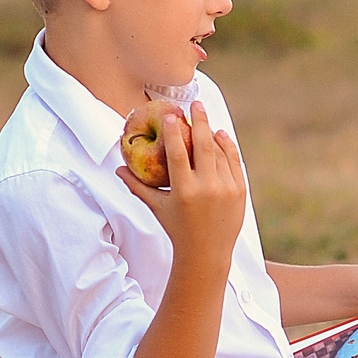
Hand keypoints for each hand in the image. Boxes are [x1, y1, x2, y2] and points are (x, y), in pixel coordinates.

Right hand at [115, 98, 247, 267]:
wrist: (207, 253)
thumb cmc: (177, 229)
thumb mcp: (157, 208)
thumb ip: (137, 187)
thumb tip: (118, 168)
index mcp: (184, 192)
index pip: (177, 154)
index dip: (174, 132)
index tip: (172, 115)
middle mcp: (207, 188)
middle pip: (203, 146)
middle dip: (200, 121)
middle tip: (196, 104)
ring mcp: (226, 189)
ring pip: (220, 152)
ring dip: (213, 132)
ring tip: (206, 119)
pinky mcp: (240, 191)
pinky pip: (234, 162)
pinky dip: (227, 146)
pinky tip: (220, 135)